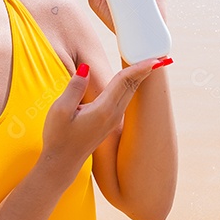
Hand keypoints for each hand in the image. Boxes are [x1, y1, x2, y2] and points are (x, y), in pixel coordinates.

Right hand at [38, 59, 157, 184]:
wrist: (61, 164)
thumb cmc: (58, 138)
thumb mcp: (60, 110)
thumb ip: (75, 87)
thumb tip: (85, 68)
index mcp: (103, 109)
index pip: (124, 82)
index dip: (138, 68)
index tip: (155, 58)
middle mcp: (113, 115)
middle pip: (132, 86)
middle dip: (145, 70)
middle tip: (161, 55)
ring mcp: (113, 120)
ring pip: (130, 93)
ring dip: (140, 78)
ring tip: (150, 63)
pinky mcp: (109, 122)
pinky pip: (124, 100)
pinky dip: (131, 86)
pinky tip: (133, 80)